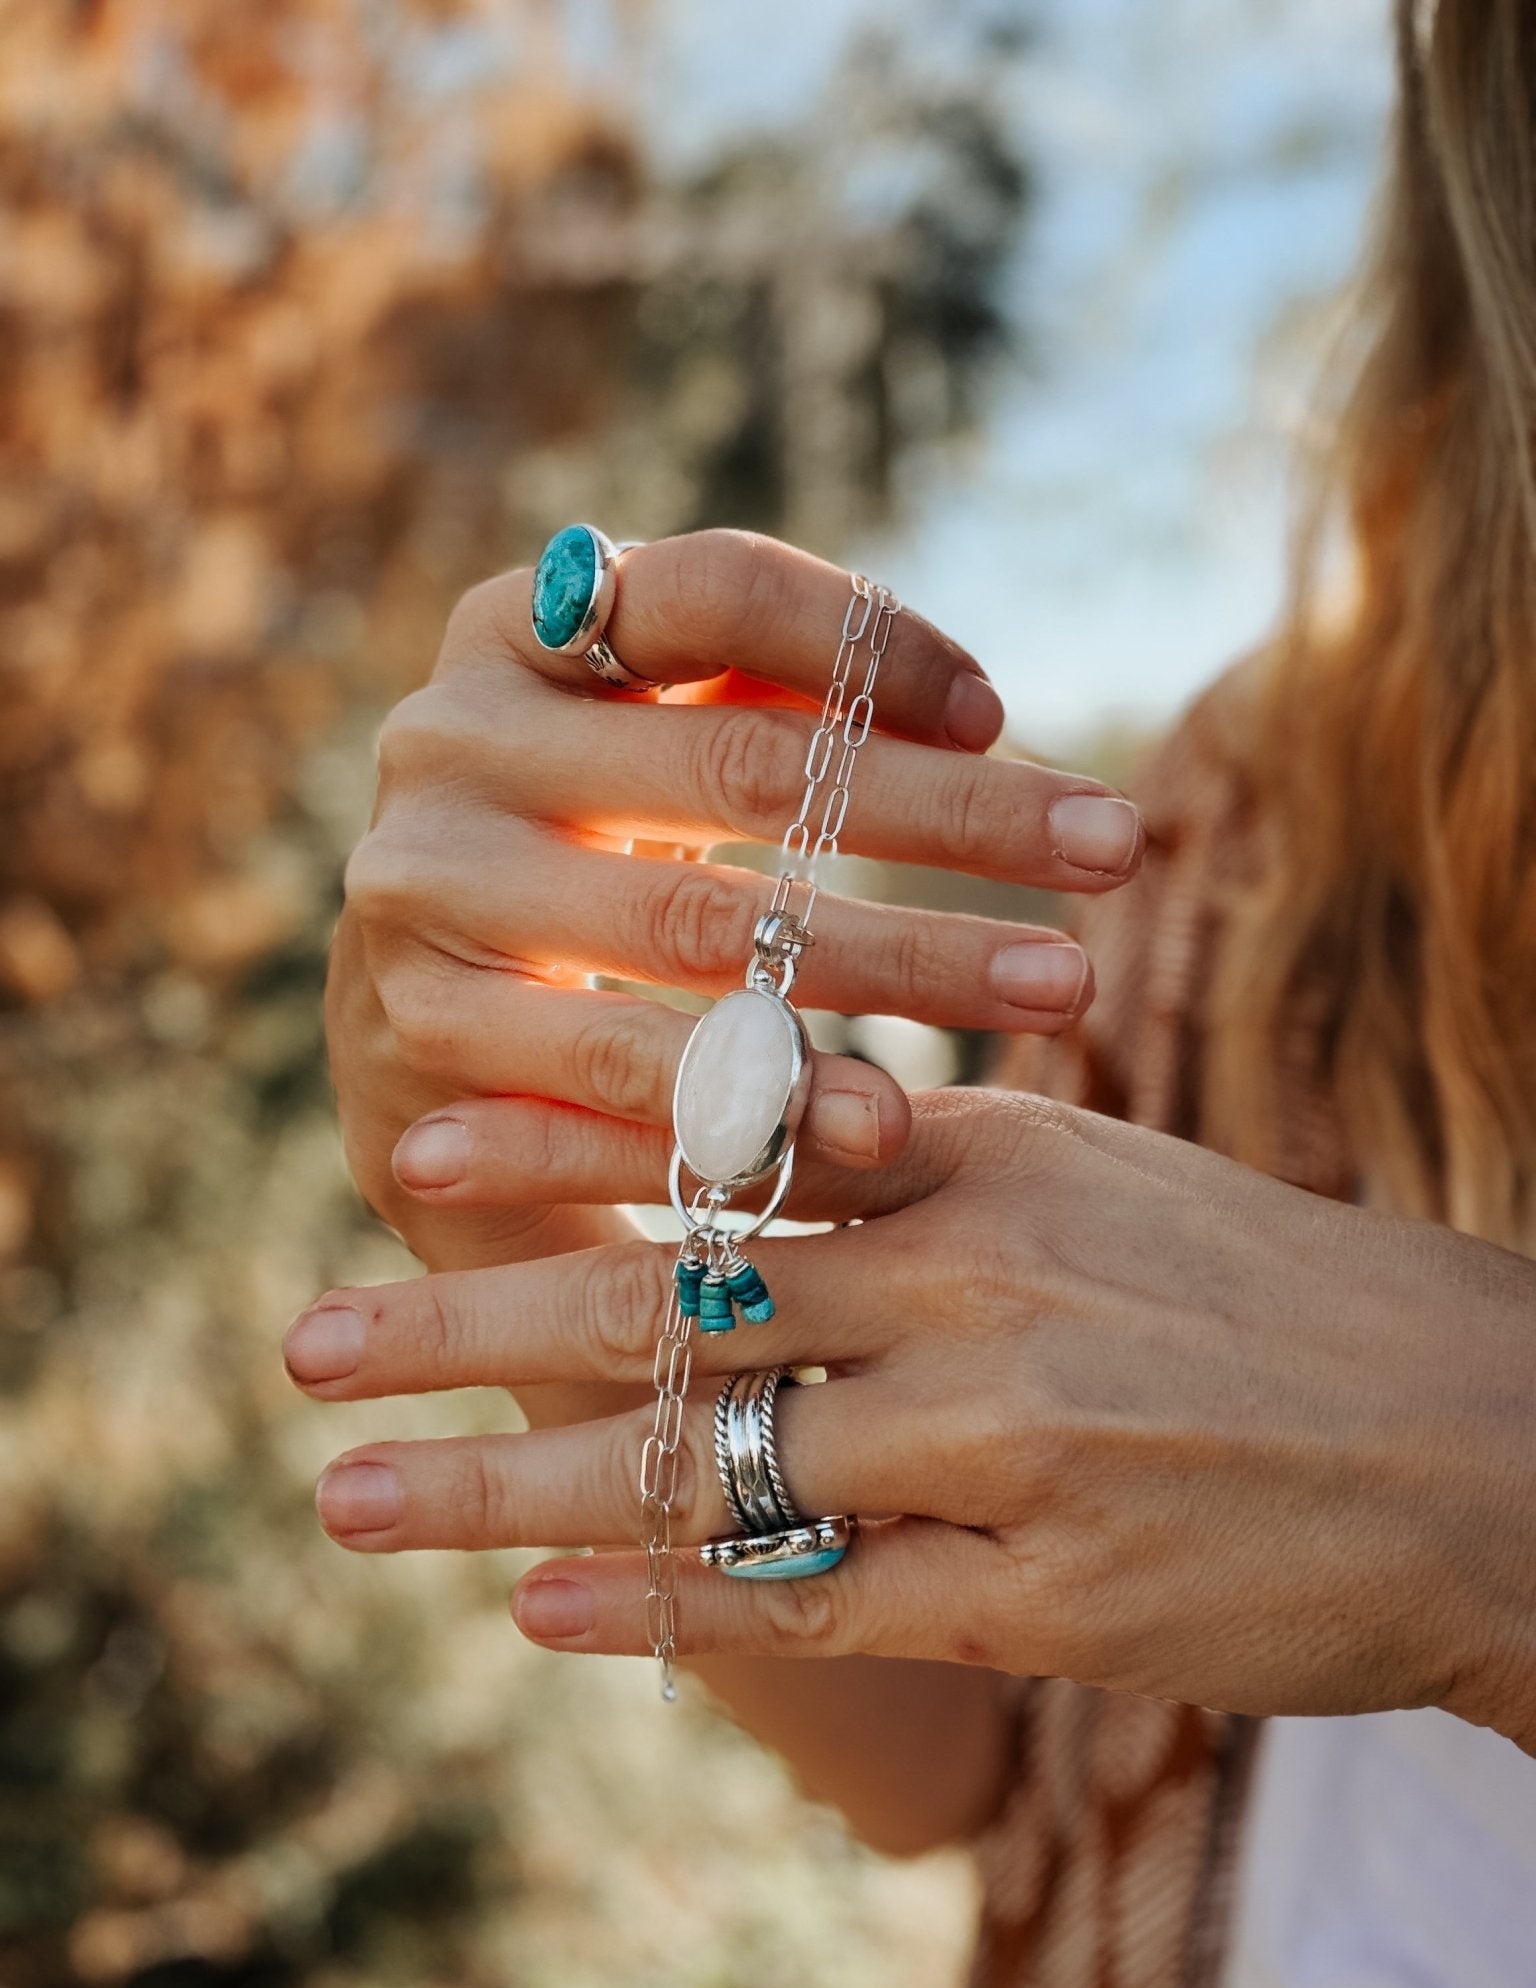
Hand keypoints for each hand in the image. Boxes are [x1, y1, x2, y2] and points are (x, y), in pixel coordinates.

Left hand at [286, 1088, 1535, 1753]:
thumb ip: (930, 1158)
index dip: (555, 1140)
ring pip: (706, 1464)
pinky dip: (665, 1611)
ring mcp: (998, 1447)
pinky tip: (542, 1617)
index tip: (411, 1142)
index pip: (726, 1139)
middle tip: (312, 1346)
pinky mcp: (1038, 1598)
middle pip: (668, 1303)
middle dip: (465, 1324)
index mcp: (985, 1160)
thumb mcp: (1097, 1178)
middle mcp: (970, 1287)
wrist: (1469, 1441)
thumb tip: (772, 1119)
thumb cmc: (1267, 1300)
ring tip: (361, 1503)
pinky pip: (812, 1603)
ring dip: (508, 1488)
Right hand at [327, 527, 1144, 1271]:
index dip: (868, 644)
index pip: (712, 593)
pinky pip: (621, 1071)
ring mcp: (422, 889)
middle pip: (734, 768)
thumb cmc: (592, 868)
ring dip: (897, 965)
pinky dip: (763, 1096)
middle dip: (949, 812)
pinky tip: (889, 1127)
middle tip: (1115, 848)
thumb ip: (768, 712)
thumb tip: (979, 723)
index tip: (1004, 715)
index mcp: (516, 628)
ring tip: (1058, 991)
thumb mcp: (660, 759)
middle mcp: (449, 739)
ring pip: (698, 928)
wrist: (431, 1048)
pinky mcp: (423, 1033)